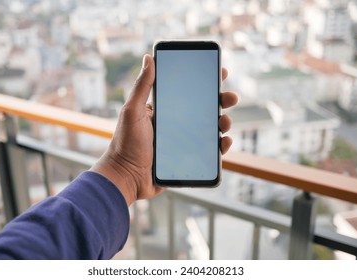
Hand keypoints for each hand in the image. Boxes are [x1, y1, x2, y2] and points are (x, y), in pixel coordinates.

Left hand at [91, 54, 237, 205]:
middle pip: (203, 110)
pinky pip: (208, 151)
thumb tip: (148, 58)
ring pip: (209, 130)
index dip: (205, 82)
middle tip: (231, 98)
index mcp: (164, 110)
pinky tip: (225, 142)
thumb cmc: (125, 144)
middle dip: (221, 101)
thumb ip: (141, 86)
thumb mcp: (132, 111)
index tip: (220, 72)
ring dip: (223, 123)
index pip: (188, 92)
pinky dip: (220, 146)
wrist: (126, 178)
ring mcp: (182, 143)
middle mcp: (175, 124)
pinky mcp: (187, 160)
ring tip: (225, 122)